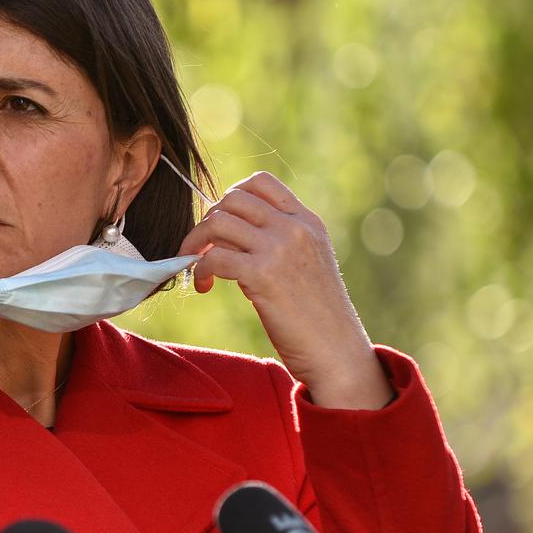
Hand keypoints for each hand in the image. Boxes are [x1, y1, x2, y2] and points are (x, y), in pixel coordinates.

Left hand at [179, 171, 393, 409]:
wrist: (336, 351)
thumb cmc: (316, 315)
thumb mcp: (308, 263)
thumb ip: (280, 240)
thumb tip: (229, 233)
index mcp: (307, 221)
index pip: (261, 182)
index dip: (231, 197)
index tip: (222, 226)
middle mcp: (294, 228)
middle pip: (232, 199)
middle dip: (207, 221)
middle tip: (202, 250)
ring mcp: (279, 248)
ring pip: (217, 222)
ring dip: (196, 244)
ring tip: (200, 269)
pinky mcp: (263, 275)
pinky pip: (213, 256)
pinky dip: (199, 270)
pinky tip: (205, 286)